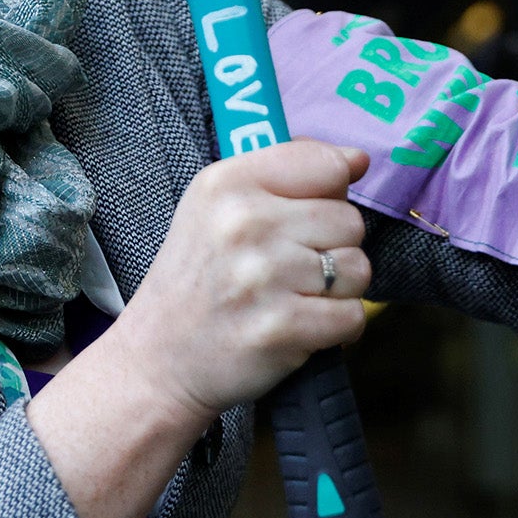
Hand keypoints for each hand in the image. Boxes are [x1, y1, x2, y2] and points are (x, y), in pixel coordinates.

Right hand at [118, 139, 371, 425]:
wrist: (159, 358)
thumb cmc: (200, 277)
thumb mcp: (220, 204)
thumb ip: (290, 171)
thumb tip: (358, 159)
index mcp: (229, 182)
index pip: (328, 165)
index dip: (331, 193)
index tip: (306, 215)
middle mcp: (245, 223)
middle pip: (350, 220)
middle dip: (333, 247)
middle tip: (291, 268)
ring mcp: (263, 277)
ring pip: (358, 268)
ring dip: (338, 289)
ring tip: (295, 296)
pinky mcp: (281, 328)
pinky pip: (353, 316)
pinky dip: (338, 327)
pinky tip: (302, 326)